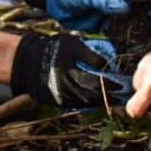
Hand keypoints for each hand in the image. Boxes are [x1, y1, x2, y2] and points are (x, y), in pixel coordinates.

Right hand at [10, 32, 132, 108]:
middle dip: (108, 97)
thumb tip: (107, 66)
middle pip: (91, 96)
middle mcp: (64, 86)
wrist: (29, 62)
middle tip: (121, 97)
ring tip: (114, 100)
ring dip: (101, 103)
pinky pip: (77, 105)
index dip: (108, 84)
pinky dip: (90, 104)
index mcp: (67, 70)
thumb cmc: (54, 49)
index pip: (93, 81)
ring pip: (85, 104)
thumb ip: (89, 55)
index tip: (120, 84)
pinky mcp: (58, 102)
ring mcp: (60, 96)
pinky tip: (99, 100)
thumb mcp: (71, 44)